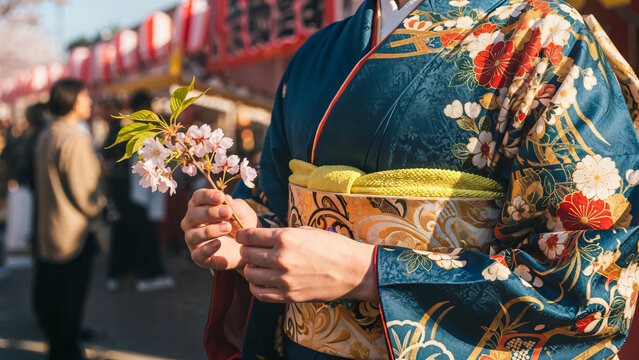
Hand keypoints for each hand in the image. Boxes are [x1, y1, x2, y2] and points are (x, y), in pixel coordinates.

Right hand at [181, 189, 258, 269]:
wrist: (251, 246)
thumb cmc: (243, 224)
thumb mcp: (243, 212)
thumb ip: (234, 205)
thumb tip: (225, 199)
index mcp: (201, 208)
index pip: (196, 198)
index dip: (206, 196)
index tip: (220, 197)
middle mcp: (193, 224)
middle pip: (192, 215)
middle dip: (209, 212)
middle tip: (228, 212)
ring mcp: (195, 241)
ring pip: (191, 235)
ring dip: (209, 230)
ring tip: (227, 228)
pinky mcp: (201, 258)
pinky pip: (197, 254)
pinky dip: (206, 249)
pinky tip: (218, 243)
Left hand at [237, 227, 376, 302]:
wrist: (354, 270)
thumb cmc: (333, 246)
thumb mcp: (307, 231)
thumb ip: (283, 234)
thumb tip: (264, 237)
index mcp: (286, 237)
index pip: (249, 236)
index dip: (243, 235)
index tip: (244, 236)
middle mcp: (281, 258)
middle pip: (246, 254)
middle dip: (247, 251)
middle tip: (253, 251)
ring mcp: (284, 279)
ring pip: (249, 275)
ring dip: (251, 269)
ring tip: (259, 267)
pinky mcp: (289, 296)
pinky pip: (259, 294)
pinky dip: (256, 287)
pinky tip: (263, 281)